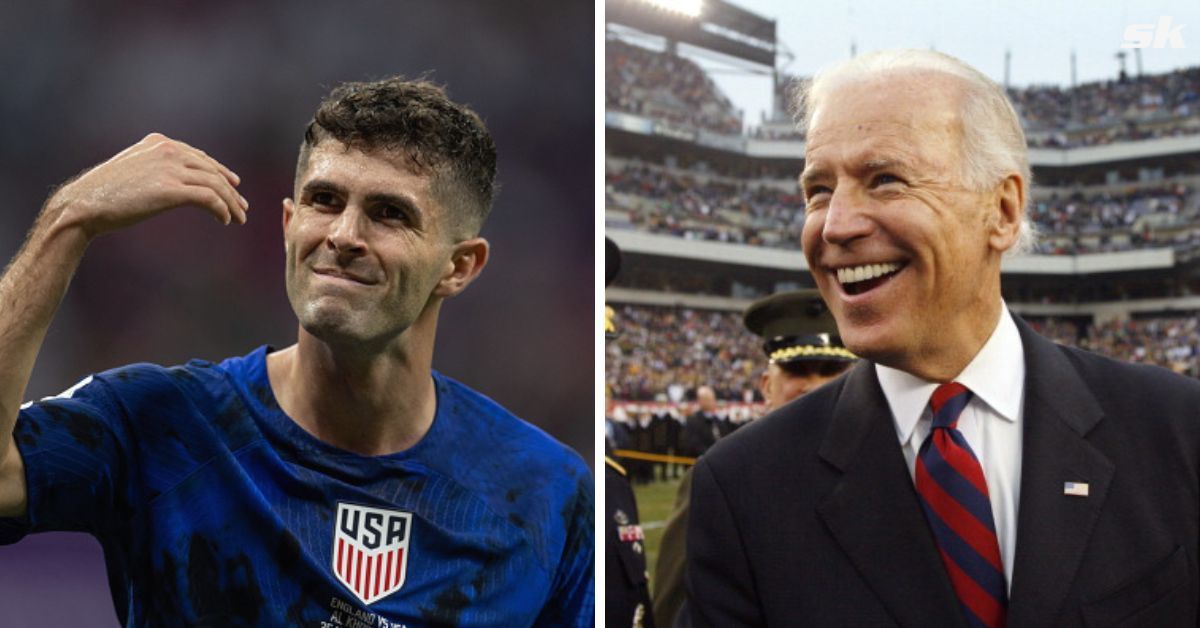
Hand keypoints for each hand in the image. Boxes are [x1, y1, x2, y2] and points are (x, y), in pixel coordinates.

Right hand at [46, 133, 248, 239]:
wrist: (84, 203)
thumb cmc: (105, 193)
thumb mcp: (134, 169)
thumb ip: (156, 167)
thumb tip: (175, 182)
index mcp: (159, 141)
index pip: (200, 157)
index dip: (221, 172)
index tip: (234, 186)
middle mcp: (168, 150)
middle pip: (212, 171)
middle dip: (231, 191)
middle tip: (243, 207)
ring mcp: (170, 168)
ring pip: (215, 185)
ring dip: (231, 204)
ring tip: (239, 219)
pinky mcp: (171, 189)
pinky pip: (209, 198)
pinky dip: (221, 210)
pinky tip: (225, 221)